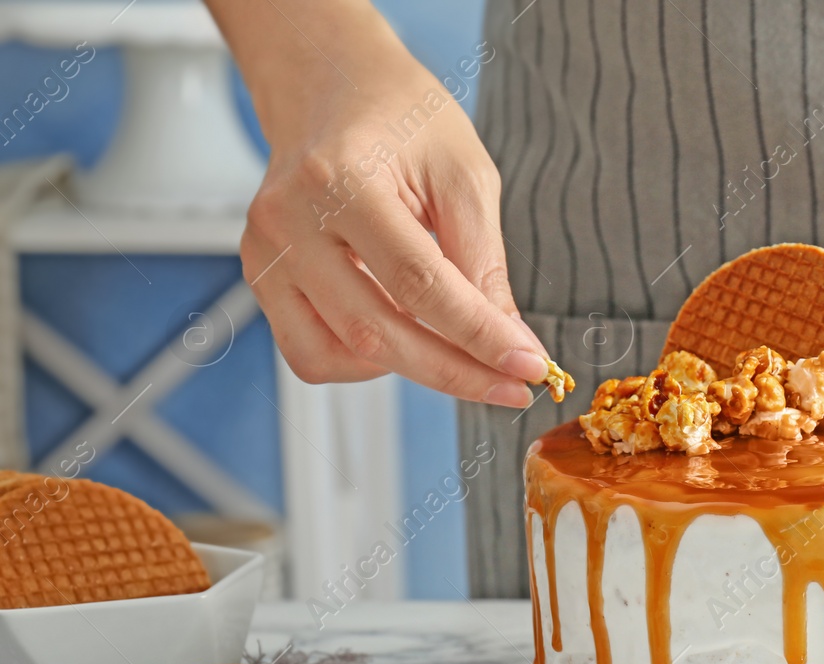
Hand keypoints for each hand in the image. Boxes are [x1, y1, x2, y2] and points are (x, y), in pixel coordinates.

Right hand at [226, 3, 545, 405]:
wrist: (332, 86)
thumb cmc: (400, 117)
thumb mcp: (464, 174)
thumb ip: (483, 262)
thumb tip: (509, 342)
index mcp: (340, 179)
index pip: (418, 284)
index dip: (479, 336)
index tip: (529, 367)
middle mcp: (289, 220)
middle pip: (376, 331)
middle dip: (455, 371)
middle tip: (511, 385)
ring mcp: (265, 254)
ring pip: (339, 354)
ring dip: (411, 369)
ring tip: (455, 344)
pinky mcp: (261, 278)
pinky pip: (312, 353)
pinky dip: (365, 361)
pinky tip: (402, 331)